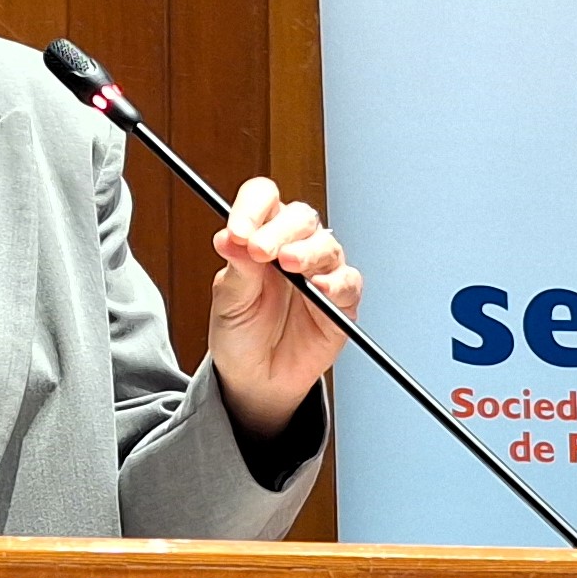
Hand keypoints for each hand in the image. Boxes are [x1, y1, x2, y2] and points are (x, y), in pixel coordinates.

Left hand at [204, 177, 360, 436]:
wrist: (256, 378)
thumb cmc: (241, 333)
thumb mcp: (229, 301)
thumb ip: (236, 268)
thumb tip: (228, 238)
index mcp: (262, 234)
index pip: (263, 199)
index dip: (252, 208)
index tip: (238, 232)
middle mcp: (295, 245)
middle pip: (299, 217)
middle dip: (279, 231)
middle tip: (260, 251)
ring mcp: (321, 271)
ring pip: (326, 244)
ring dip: (308, 252)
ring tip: (290, 265)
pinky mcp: (342, 300)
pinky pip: (348, 282)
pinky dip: (336, 283)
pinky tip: (320, 289)